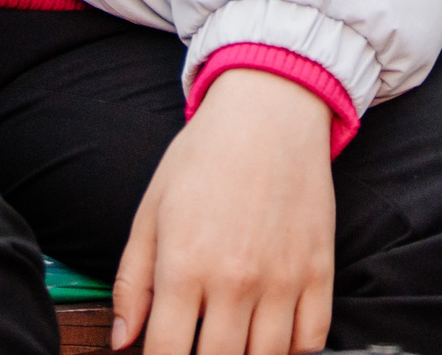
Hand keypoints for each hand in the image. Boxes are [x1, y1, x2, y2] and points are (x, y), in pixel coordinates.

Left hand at [113, 68, 335, 354]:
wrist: (269, 110)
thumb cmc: (205, 155)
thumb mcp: (152, 210)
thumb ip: (132, 281)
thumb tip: (122, 340)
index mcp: (185, 265)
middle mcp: (235, 279)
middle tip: (199, 343)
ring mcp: (283, 278)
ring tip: (233, 339)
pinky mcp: (319, 270)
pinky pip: (312, 339)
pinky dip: (294, 350)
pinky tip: (273, 335)